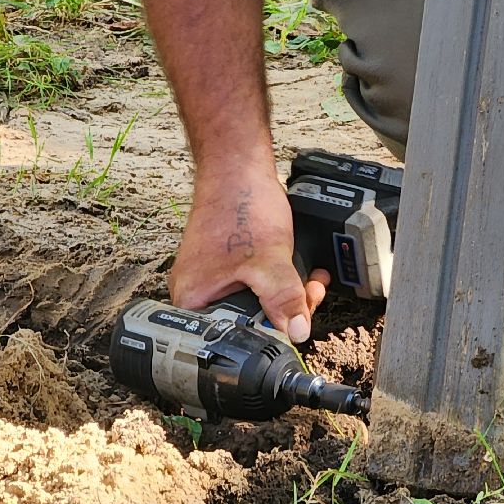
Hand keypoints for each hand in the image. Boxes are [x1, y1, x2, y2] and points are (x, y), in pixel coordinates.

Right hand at [170, 164, 328, 342]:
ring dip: (289, 295)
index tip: (296, 321)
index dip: (270, 332)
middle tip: (309, 295)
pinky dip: (281, 279)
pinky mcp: (228, 265)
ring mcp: (213, 277)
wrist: (237, 167)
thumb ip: (284, 298)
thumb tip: (296, 331)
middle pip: (249, 321)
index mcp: (193, 299)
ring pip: (258, 302)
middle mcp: (198, 292)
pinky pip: (257, 284)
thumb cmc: (238, 205)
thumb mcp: (269, 261)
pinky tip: (300, 270)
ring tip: (311, 282)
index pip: (234, 336)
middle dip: (286, 311)